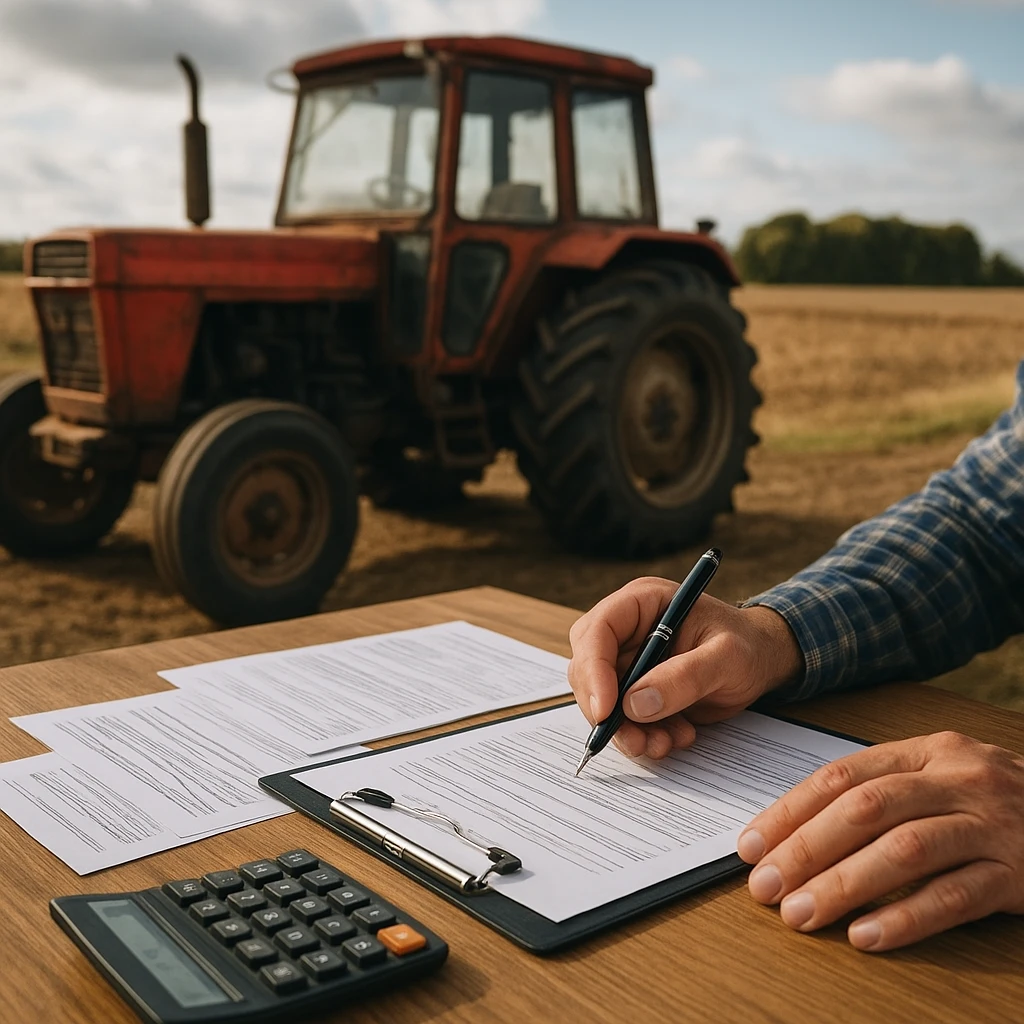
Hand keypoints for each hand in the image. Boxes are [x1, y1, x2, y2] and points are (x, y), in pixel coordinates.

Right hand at [567, 577, 802, 758]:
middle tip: (635, 739)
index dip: (593, 669)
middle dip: (606, 709)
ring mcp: (629, 661)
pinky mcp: (636, 690)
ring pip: (602, 700)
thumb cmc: (748, 646)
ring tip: (665, 742)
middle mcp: (627, 630)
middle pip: (588, 667)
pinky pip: (622, 719)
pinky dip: (642, 736)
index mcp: (642, 603)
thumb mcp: (727, 657)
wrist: (762, 663)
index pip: (597, 630)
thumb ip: (685, 676)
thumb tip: (636, 704)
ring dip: (627, 730)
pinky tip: (675, 736)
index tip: (606, 709)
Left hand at [737, 731, 1023, 950]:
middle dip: (805, 849)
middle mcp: (957, 778)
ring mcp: (990, 824)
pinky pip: (954, 897)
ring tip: (802, 915)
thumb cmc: (996, 802)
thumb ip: (882, 793)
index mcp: (927, 751)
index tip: (752, 845)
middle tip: (766, 887)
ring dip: (843, 885)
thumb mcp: (942, 778)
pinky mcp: (1018, 872)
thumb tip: (795, 833)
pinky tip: (866, 936)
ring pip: (904, 851)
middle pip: (865, 809)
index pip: (841, 775)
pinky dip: (905, 917)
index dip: (790, 811)